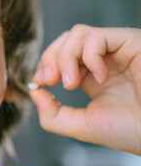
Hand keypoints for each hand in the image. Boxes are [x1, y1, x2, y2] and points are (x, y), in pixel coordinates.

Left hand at [30, 24, 140, 155]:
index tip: (40, 82)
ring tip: (72, 83)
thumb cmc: (131, 131)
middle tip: (50, 80)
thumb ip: (53, 114)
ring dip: (65, 57)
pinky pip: (97, 36)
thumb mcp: (82, 125)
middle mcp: (102, 60)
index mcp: (91, 76)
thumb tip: (34, 91)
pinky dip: (89, 56)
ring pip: (77, 34)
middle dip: (50, 58)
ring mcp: (116, 50)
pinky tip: (100, 77)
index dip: (45, 64)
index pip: (60, 56)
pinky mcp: (130, 41)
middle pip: (65, 40)